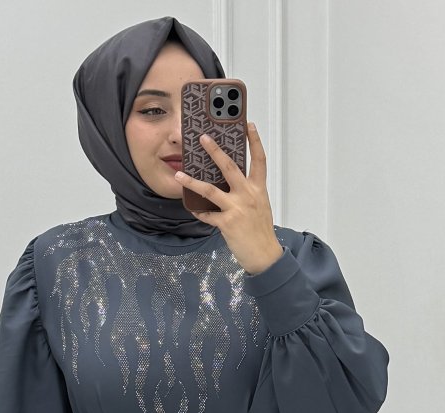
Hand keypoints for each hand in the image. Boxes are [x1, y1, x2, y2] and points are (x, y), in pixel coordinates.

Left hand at [174, 122, 282, 275]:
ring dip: (192, 182)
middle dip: (215, 151)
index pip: (259, 160)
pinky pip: (207, 215)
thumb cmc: (261, 231)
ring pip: (210, 190)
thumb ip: (248, 191)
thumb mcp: (259, 206)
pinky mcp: (227, 223)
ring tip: (179, 175)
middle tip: (203, 138)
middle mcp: (248, 195)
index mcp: (258, 189)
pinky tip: (192, 208)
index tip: (248, 125)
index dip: (254, 141)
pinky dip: (199, 211)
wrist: (265, 255)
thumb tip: (232, 181)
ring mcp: (237, 209)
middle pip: (230, 167)